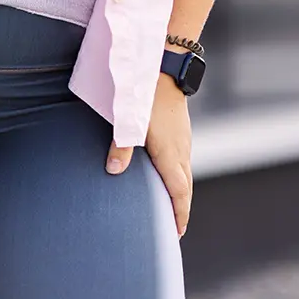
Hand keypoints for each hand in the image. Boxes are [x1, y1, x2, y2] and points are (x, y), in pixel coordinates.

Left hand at [106, 74, 192, 236]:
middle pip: (185, 186)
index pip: (179, 192)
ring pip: (185, 172)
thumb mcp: (129, 119)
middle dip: (181, 208)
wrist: (166, 66)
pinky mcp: (181, 129)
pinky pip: (183, 160)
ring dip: (181, 192)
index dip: (180, 214)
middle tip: (176, 227)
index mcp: (170, 153)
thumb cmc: (146, 93)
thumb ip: (120, 146)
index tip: (178, 232)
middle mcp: (181, 149)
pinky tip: (169, 173)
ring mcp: (183, 138)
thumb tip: (113, 171)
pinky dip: (179, 175)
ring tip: (172, 205)